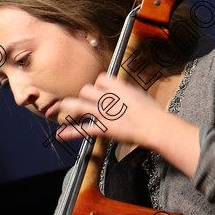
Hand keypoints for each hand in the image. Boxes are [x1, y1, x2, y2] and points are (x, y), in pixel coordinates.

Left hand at [56, 72, 200, 177]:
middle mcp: (108, 98)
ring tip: (59, 108)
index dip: (98, 85)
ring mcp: (104, 113)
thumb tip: (121, 91)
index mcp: (118, 87)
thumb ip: (126, 92)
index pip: (100, 79)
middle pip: (86, 90)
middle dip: (84, 96)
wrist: (155, 126)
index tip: (101, 90)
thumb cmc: (152, 112)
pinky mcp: (103, 128)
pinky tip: (60, 135)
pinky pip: (83, 129)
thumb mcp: (139, 94)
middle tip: (86, 102)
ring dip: (68, 106)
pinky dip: (70, 133)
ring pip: (78, 105)